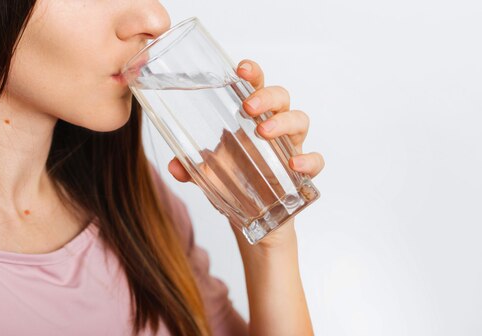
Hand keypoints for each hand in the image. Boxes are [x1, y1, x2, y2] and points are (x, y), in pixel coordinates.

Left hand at [168, 59, 324, 183]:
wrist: (250, 214)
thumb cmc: (232, 178)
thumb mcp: (206, 172)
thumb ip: (189, 167)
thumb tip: (173, 166)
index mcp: (251, 117)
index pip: (255, 86)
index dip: (252, 73)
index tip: (240, 69)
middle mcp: (274, 126)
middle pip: (280, 97)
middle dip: (267, 97)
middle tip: (248, 107)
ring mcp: (290, 147)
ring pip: (300, 120)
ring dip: (284, 122)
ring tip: (264, 132)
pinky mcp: (301, 172)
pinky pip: (315, 160)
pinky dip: (309, 160)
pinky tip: (294, 165)